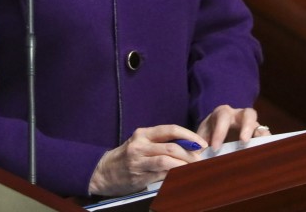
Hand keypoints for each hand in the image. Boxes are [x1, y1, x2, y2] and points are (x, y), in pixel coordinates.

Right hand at [88, 125, 207, 196]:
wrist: (104, 172)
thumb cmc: (127, 157)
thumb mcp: (142, 144)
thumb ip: (161, 144)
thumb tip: (189, 148)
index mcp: (143, 133)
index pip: (170, 129)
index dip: (189, 135)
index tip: (201, 142)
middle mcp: (140, 145)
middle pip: (171, 146)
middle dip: (190, 152)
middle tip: (201, 158)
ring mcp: (139, 161)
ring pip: (167, 160)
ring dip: (184, 164)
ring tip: (194, 167)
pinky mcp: (139, 175)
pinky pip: (161, 174)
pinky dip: (175, 174)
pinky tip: (183, 175)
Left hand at [196, 104, 262, 150]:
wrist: (215, 135)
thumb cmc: (208, 134)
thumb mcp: (202, 136)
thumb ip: (199, 142)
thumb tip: (197, 153)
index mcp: (222, 113)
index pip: (222, 118)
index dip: (219, 132)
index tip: (215, 148)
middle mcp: (239, 115)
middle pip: (247, 114)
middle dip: (246, 127)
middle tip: (243, 141)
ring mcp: (251, 124)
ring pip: (260, 125)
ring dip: (260, 134)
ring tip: (260, 145)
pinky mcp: (257, 134)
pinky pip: (265, 136)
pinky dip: (266, 142)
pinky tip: (266, 151)